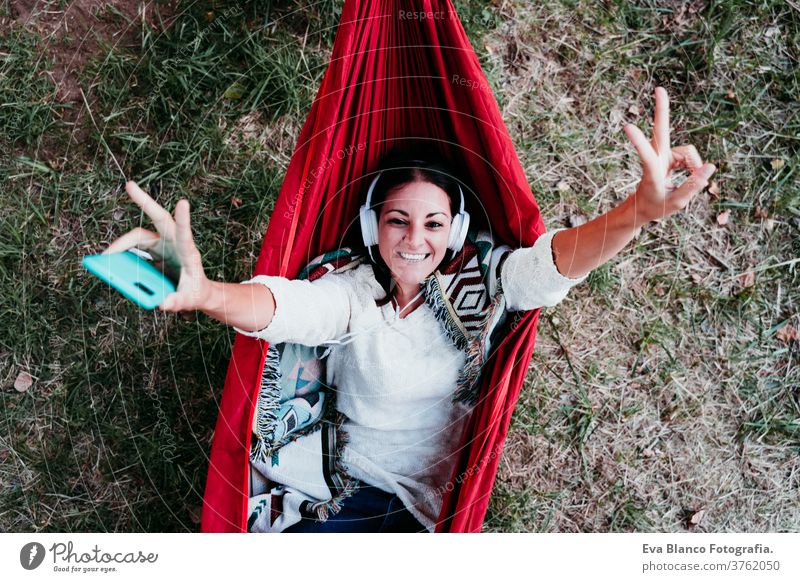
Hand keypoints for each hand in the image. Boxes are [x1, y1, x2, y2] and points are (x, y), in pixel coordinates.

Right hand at [102, 181, 211, 312]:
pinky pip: (134, 247)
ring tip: (105, 257)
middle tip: (129, 185)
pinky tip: (110, 259)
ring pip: (139, 236)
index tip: (183, 202)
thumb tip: (164, 304)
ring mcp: (163, 245)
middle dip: (144, 201)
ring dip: (121, 243)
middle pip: (158, 219)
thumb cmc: (196, 293)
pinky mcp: (154, 251)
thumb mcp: (190, 300)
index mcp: (188, 252)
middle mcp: (174, 243)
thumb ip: (178, 302)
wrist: (197, 292)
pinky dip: (121, 252)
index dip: (183, 219)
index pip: (185, 233)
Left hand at [624, 87, 715, 223]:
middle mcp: (657, 159)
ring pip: (688, 153)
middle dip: (662, 110)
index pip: (647, 156)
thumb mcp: (676, 203)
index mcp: (651, 173)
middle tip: (659, 89)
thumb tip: (710, 167)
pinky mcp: (670, 155)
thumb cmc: (656, 207)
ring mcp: (663, 155)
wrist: (644, 206)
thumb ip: (694, 186)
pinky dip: (694, 167)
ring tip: (689, 183)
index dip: (639, 142)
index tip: (627, 126)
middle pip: (661, 131)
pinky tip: (688, 176)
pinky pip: (690, 157)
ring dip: (694, 167)